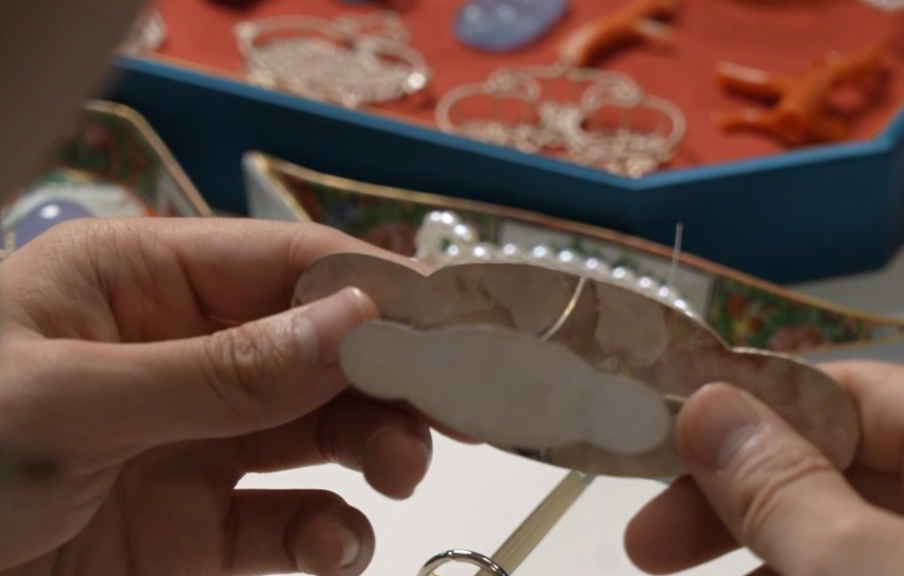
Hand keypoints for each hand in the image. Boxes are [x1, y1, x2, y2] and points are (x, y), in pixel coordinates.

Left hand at [0, 218, 436, 575]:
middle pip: (325, 351)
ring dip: (377, 448)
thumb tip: (357, 322)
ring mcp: (197, 446)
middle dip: (392, 376)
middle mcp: (185, 358)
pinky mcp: (199, 533)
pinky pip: (291, 525)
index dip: (379, 289)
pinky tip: (334, 543)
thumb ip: (221, 370)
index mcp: (143, 285)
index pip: (290, 266)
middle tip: (452, 409)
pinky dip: (330, 534)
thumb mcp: (67, 403)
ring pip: (324, 433)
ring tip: (400, 471)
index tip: (459, 322)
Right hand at [625, 361, 903, 574]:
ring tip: (676, 569)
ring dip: (764, 552)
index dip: (744, 412)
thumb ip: (776, 486)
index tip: (660, 439)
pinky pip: (877, 570)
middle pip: (837, 469)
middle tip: (649, 539)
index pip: (843, 394)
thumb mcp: (856, 570)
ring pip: (850, 533)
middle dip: (738, 504)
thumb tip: (705, 405)